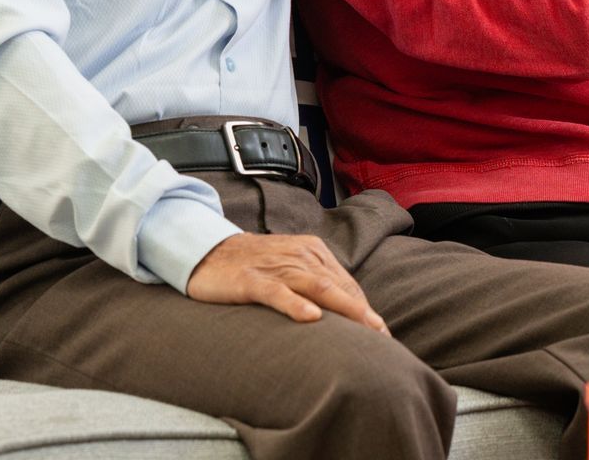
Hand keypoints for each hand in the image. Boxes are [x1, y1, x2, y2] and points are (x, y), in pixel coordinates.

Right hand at [186, 231, 388, 332]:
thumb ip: (314, 283)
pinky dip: (295, 304)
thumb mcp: (289, 268)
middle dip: (362, 313)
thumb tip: (343, 313)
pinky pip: (277, 292)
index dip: (364, 309)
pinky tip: (311, 317)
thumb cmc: (252, 264)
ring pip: (316, 287)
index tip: (381, 334)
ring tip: (364, 329)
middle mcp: (298, 255)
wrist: (205, 251)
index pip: (345, 283)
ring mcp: (275, 267)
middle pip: (338, 286)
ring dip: (343, 309)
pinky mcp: (251, 280)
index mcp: (311, 251)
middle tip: (382, 337)